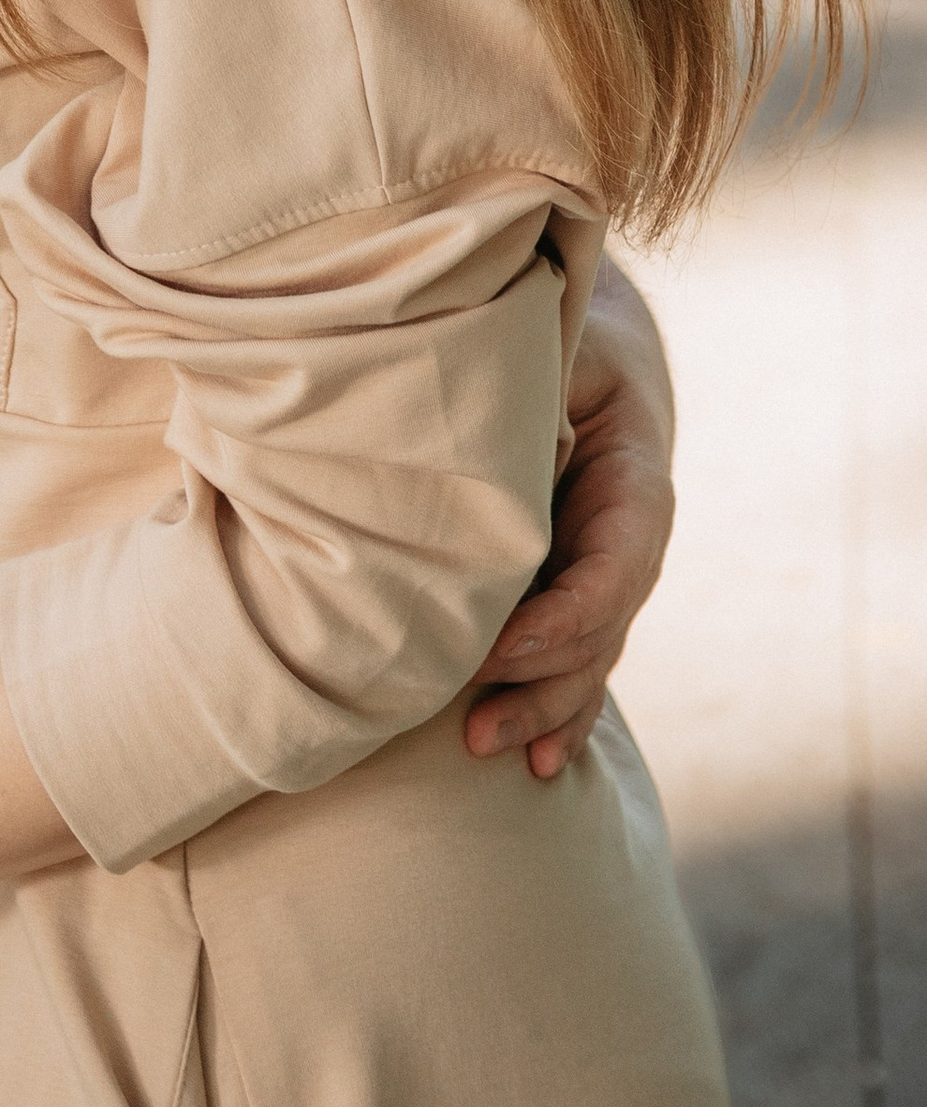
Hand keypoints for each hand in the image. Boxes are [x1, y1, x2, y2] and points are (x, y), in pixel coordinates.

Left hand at [466, 261, 675, 779]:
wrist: (597, 352)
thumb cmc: (564, 343)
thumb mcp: (558, 353)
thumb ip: (538, 399)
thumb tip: (508, 450)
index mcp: (635, 488)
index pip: (612, 571)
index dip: (563, 617)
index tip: (504, 647)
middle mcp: (630, 544)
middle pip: (596, 633)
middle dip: (537, 684)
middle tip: (471, 725)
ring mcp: (608, 574)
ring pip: (586, 659)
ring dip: (539, 710)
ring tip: (482, 748)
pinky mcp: (578, 589)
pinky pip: (577, 659)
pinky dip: (559, 710)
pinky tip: (538, 763)